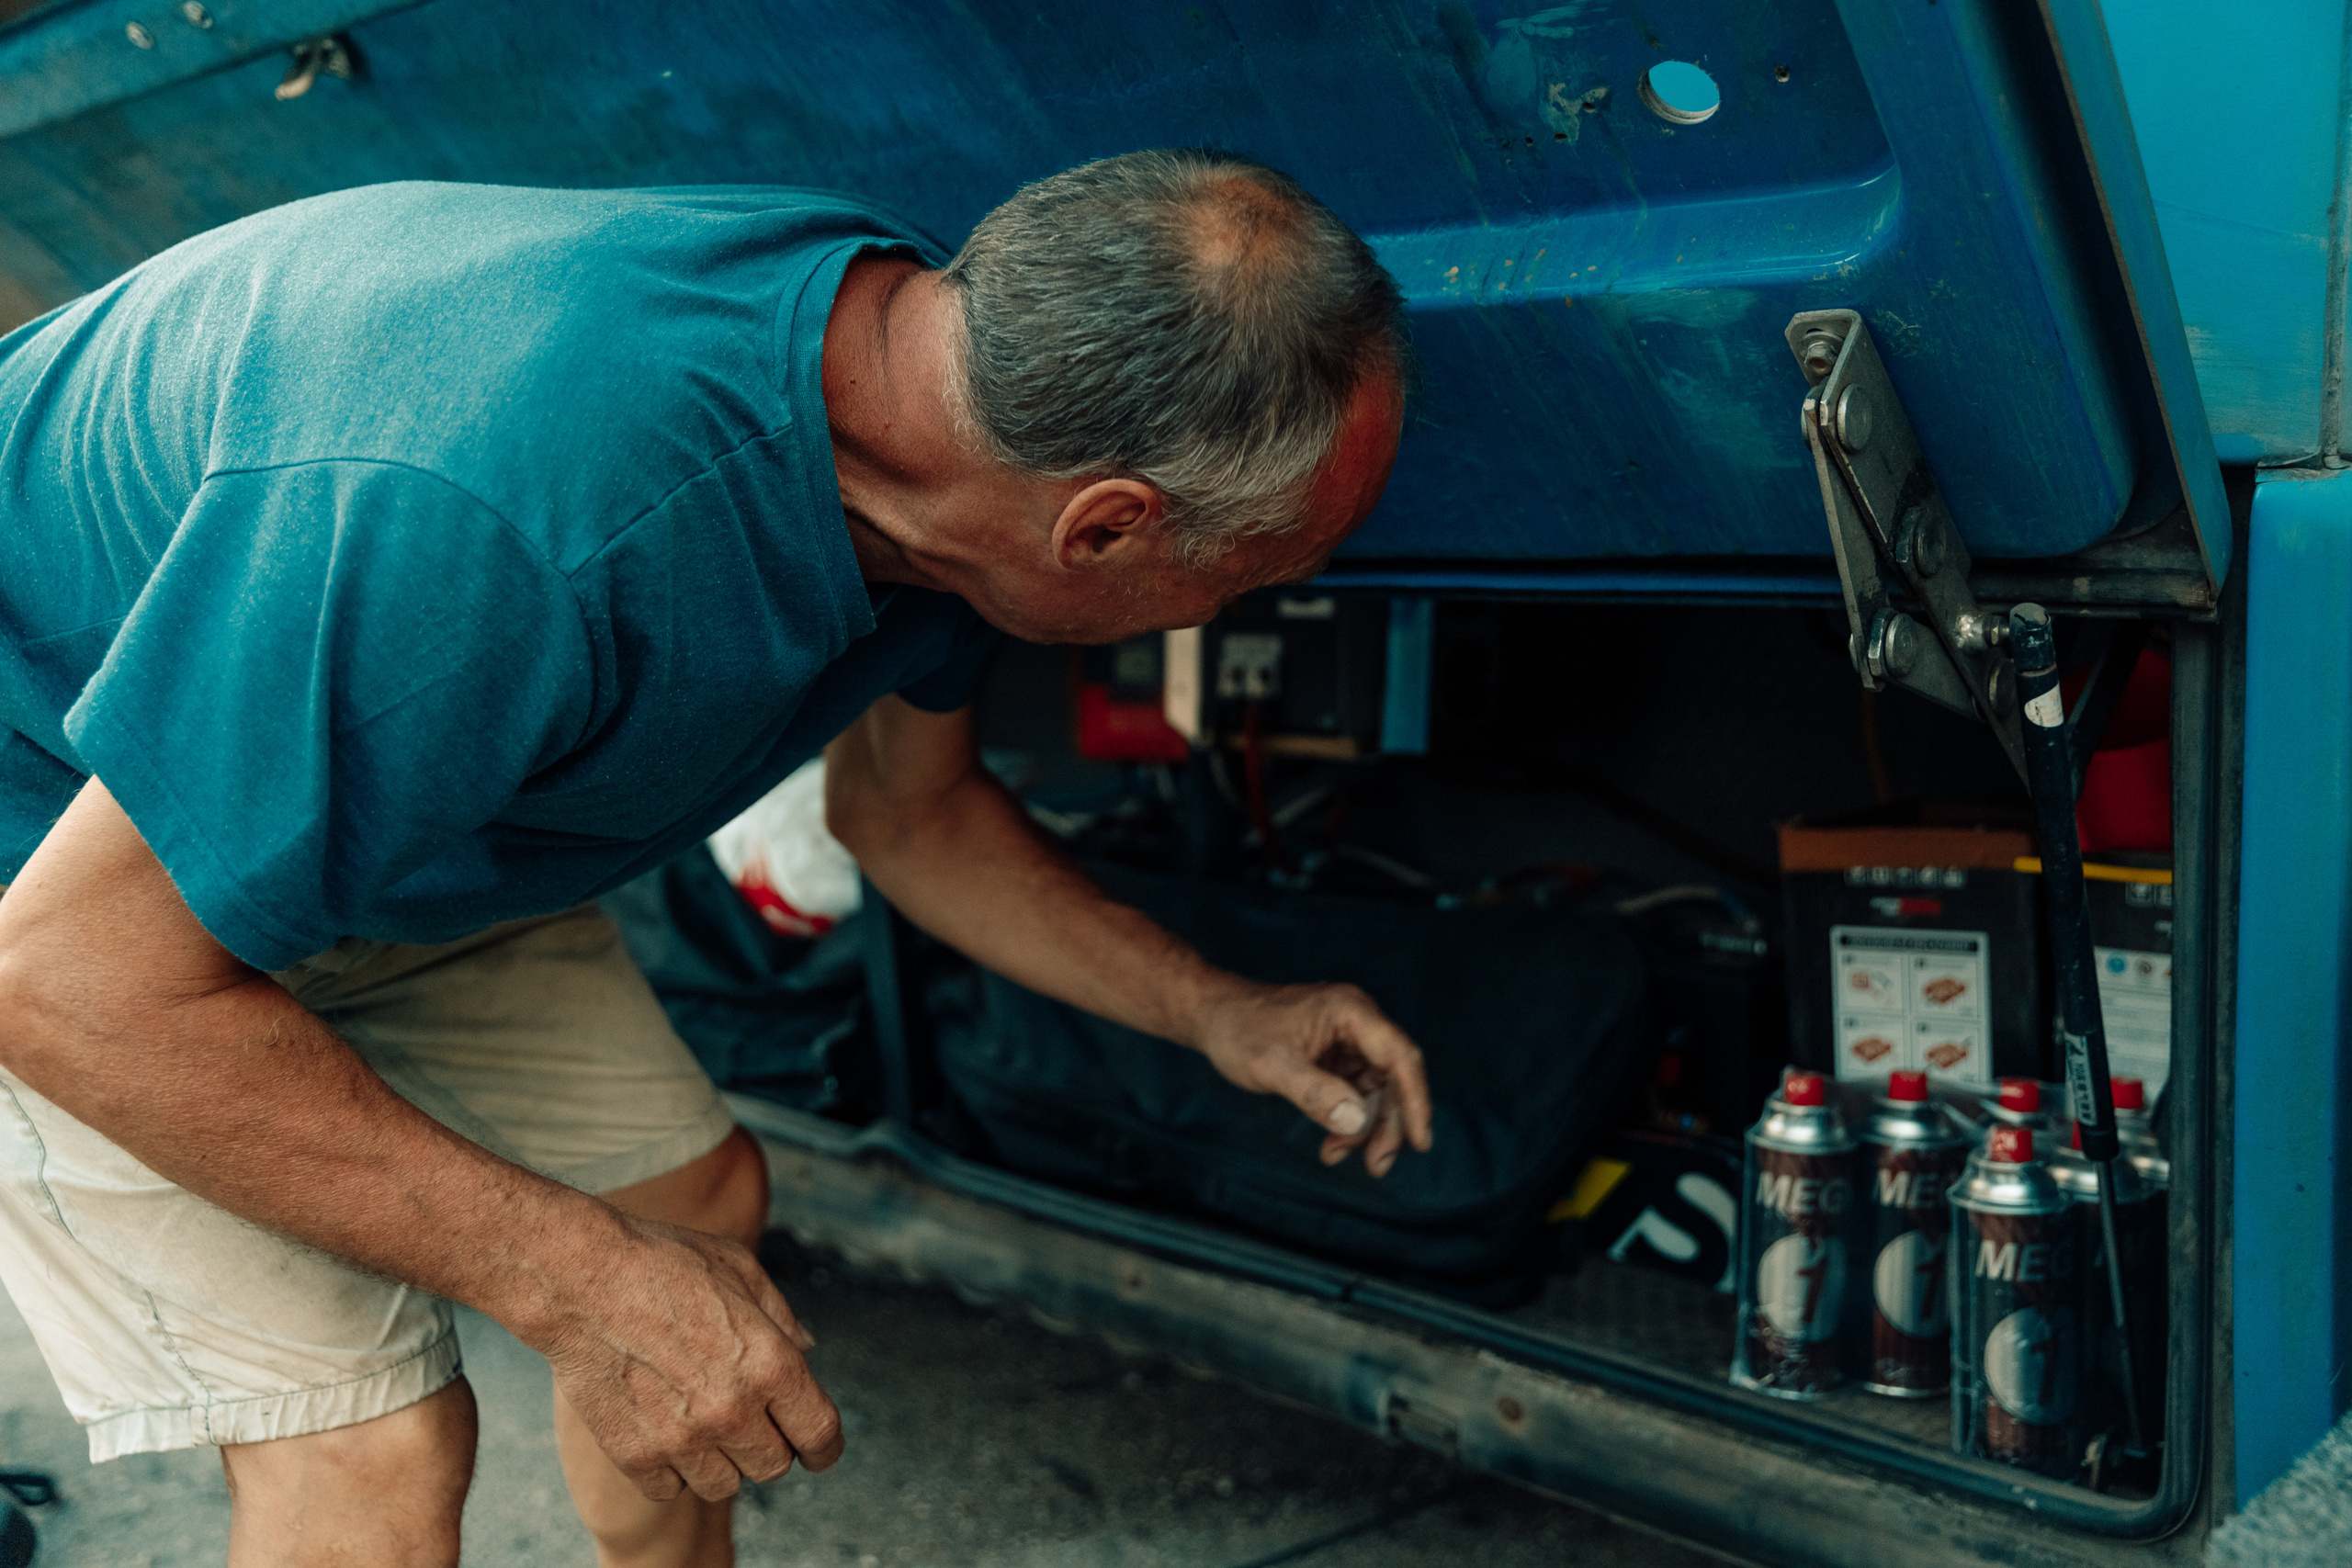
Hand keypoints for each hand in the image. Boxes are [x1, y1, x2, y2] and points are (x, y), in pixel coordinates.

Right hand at [530, 1215, 844, 1501]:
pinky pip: (671, 1488)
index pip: (820, 1435)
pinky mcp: (635, 1455)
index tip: (817, 1449)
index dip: (824, 1447)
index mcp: (770, 1363)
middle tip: (745, 1416)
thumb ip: (781, 1318)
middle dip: (769, 1445)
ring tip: (699, 1419)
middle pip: (774, 1467)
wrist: (580, 1279)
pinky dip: (670, 1467)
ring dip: (720, 1460)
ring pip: (724, 1485)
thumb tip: (807, 1351)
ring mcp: (682, 1439)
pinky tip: (661, 1428)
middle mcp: (732, 1410)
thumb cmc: (664, 1264)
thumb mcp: (741, 1271)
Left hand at [1191, 980, 1433, 1175]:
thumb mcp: (1271, 1065)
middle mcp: (1358, 1023)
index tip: (1420, 1142)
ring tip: (1335, 1155)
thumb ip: (1314, 1093)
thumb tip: (1356, 1121)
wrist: (1214, 1016)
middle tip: (1376, 1165)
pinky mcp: (1338, 1058)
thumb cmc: (1239, 1030)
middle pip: (1395, 1078)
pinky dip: (1349, 1121)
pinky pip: (1357, 1094)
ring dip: (1365, 1128)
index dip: (1416, 1101)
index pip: (1400, 1057)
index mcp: (1351, 1012)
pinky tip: (1331, 1145)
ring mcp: (1350, 1041)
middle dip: (1388, 1124)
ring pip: (1378, 1091)